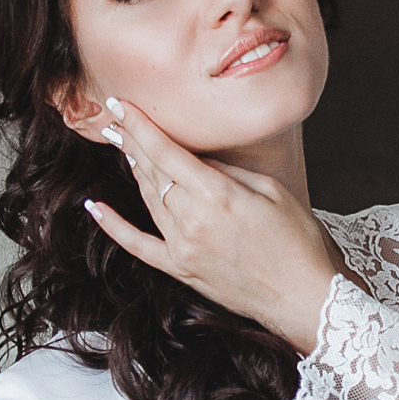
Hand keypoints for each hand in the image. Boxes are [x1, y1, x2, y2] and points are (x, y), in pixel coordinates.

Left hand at [87, 97, 336, 351]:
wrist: (303, 296)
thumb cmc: (296, 241)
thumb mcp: (271, 190)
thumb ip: (229, 171)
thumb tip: (198, 160)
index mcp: (217, 194)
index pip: (166, 150)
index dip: (140, 125)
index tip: (121, 104)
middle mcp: (192, 219)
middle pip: (152, 170)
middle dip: (132, 141)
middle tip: (116, 120)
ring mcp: (182, 246)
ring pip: (147, 198)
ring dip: (133, 169)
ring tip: (122, 145)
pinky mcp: (180, 268)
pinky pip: (137, 244)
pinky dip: (114, 226)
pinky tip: (95, 207)